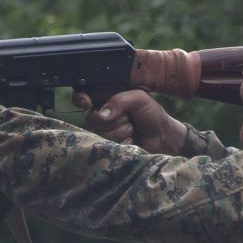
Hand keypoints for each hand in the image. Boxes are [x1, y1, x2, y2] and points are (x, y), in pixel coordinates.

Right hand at [70, 90, 186, 153]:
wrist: (162, 137)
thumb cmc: (151, 114)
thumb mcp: (139, 98)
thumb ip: (120, 101)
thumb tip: (102, 115)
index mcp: (105, 97)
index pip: (83, 95)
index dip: (81, 98)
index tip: (86, 102)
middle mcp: (101, 114)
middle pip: (92, 118)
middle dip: (115, 118)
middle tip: (130, 117)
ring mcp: (103, 132)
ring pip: (101, 133)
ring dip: (122, 130)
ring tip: (133, 128)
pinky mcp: (108, 147)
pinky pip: (109, 145)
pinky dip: (124, 142)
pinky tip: (132, 139)